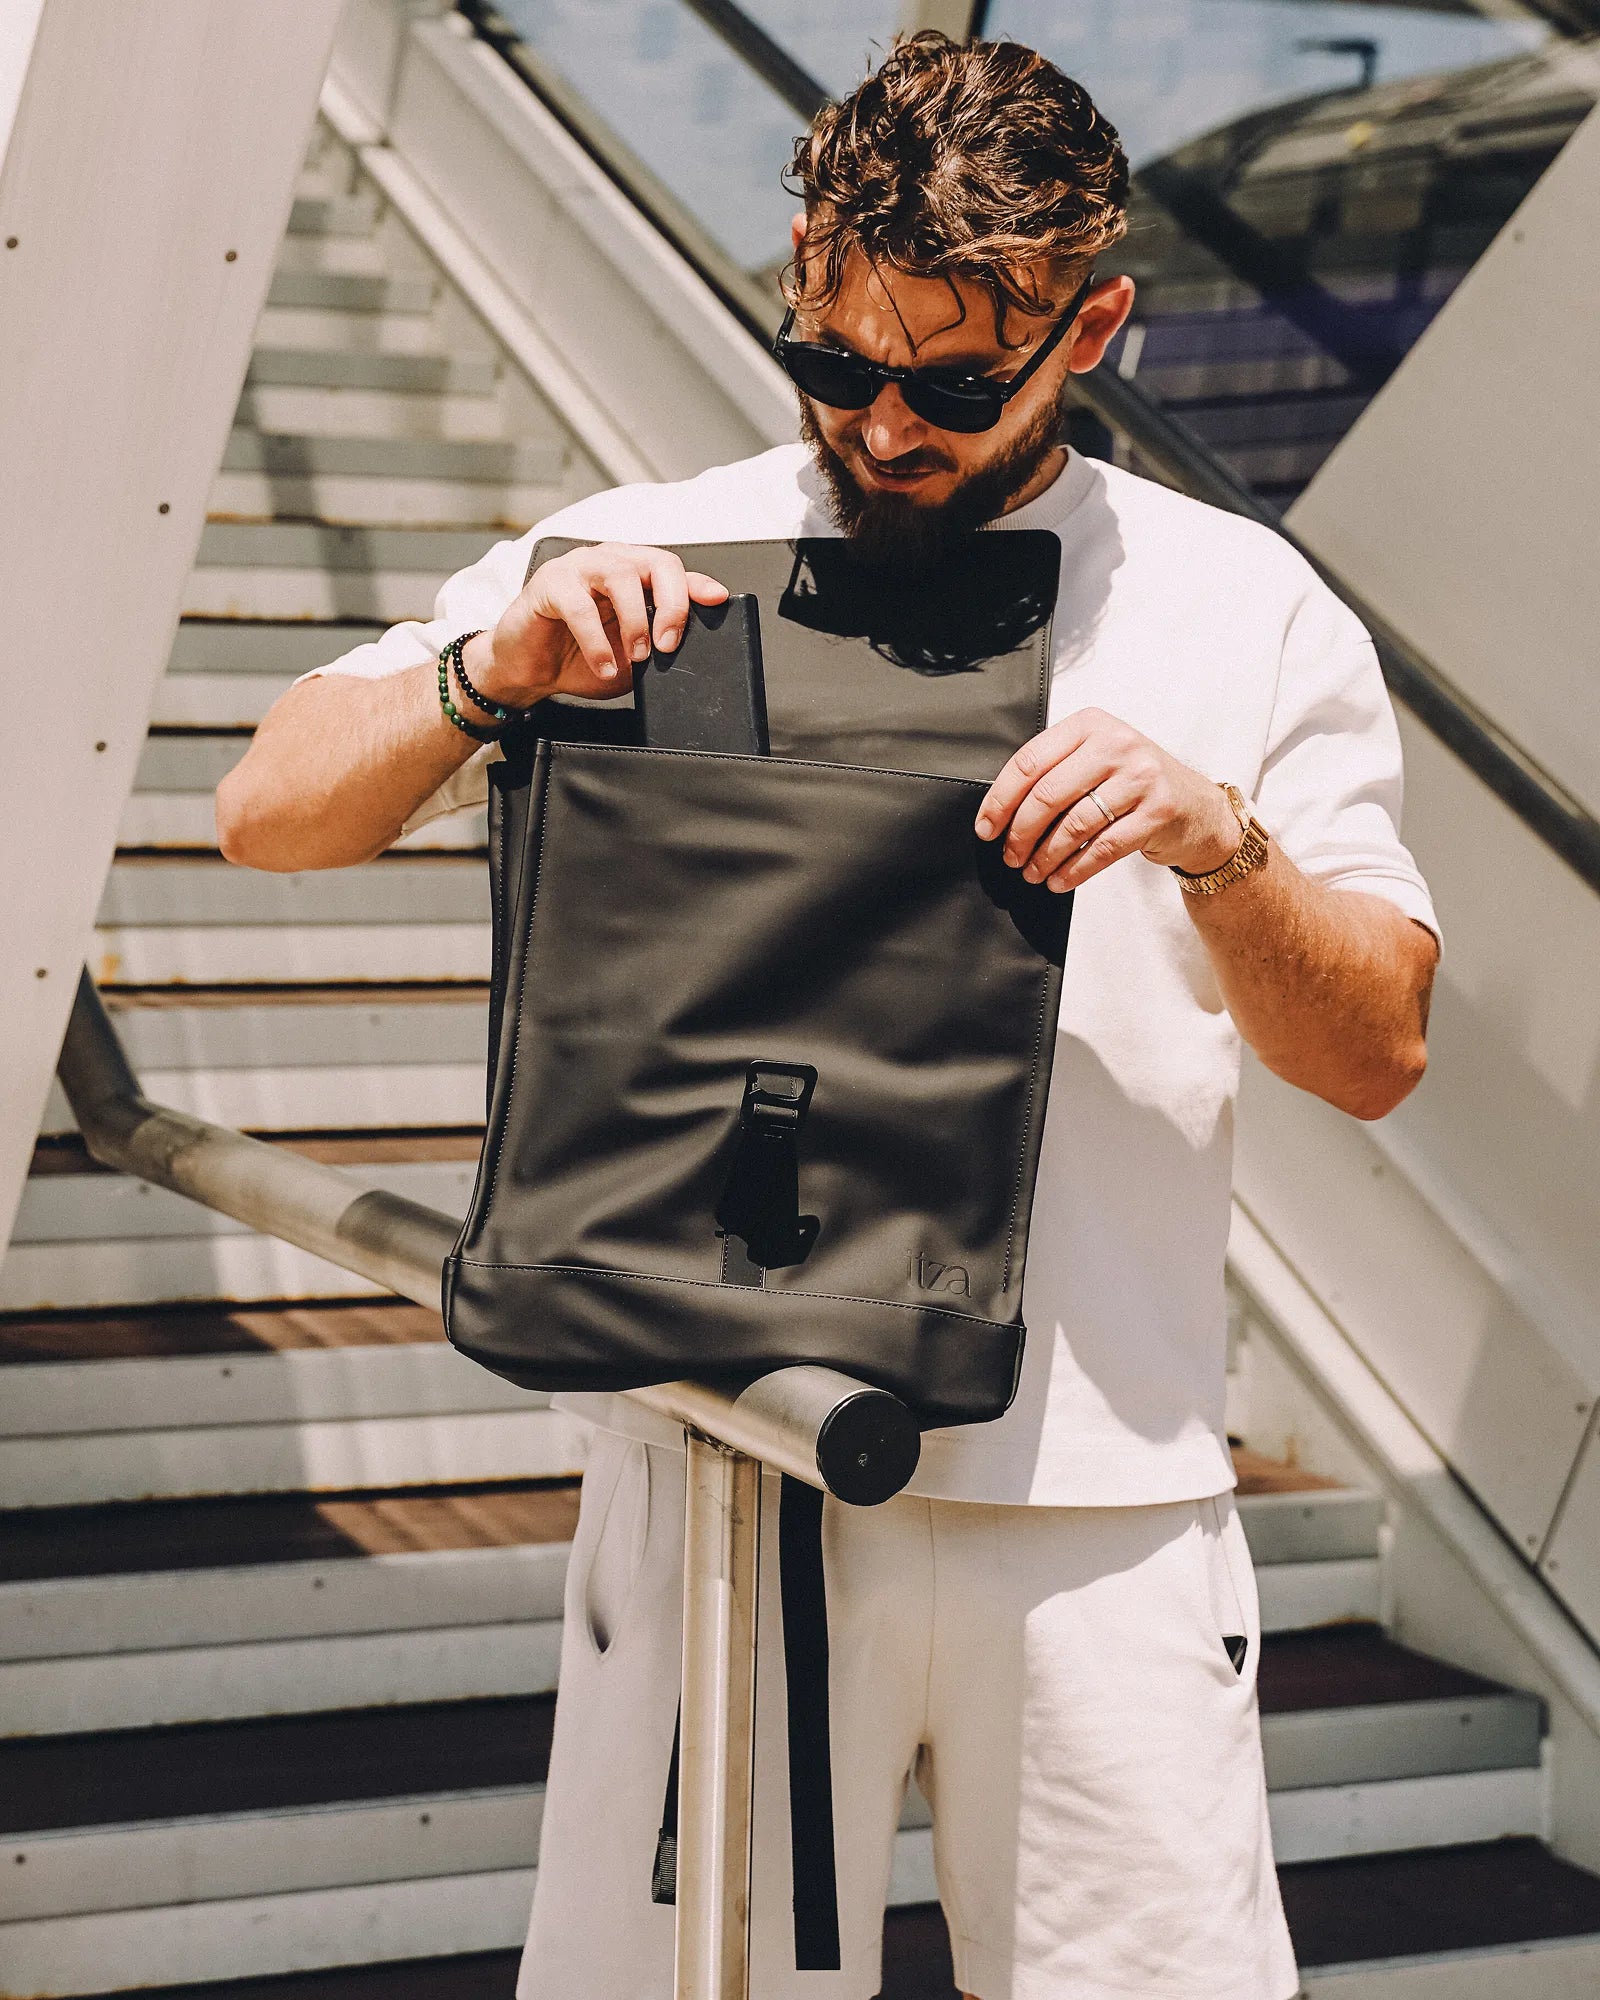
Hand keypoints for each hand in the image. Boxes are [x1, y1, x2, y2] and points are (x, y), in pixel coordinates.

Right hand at [470, 543, 728, 707]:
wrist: (528, 671)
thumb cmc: (578, 657)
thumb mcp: (631, 658)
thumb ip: (657, 647)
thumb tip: (686, 650)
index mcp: (633, 576)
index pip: (673, 571)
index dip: (697, 584)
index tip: (716, 601)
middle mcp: (609, 562)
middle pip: (654, 562)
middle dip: (671, 603)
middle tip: (668, 643)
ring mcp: (579, 568)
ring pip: (620, 575)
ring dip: (635, 619)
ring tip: (637, 656)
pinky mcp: (549, 583)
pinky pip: (579, 604)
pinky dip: (596, 640)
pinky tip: (604, 665)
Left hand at [974, 708, 1241, 890]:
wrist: (1195, 806)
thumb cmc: (1130, 784)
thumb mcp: (1094, 760)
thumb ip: (1054, 771)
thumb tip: (999, 814)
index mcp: (1089, 724)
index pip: (1029, 762)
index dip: (1000, 801)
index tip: (986, 829)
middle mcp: (1116, 743)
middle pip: (1048, 796)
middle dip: (1020, 834)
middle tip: (1009, 857)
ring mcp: (1141, 776)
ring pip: (1074, 826)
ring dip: (1045, 857)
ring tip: (1032, 873)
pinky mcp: (1158, 811)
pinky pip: (1102, 849)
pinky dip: (1074, 870)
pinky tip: (1059, 880)